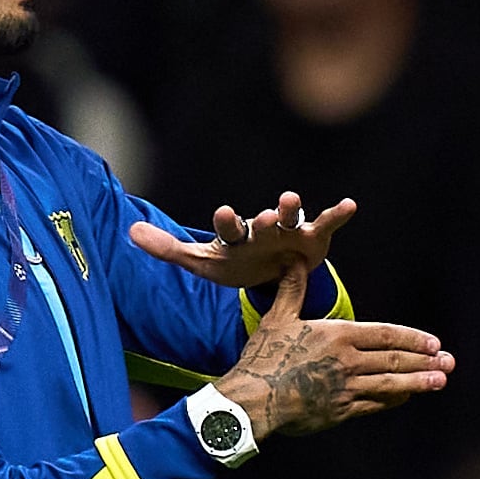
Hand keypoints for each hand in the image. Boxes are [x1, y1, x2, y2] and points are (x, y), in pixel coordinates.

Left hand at [129, 191, 356, 292]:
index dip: (227, 222)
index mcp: (236, 236)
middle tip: (266, 216)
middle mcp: (262, 229)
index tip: (224, 214)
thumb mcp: (202, 263)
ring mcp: (289, 232)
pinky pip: (326, 224)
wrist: (267, 276)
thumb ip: (169, 248)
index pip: (228, 228)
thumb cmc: (233, 265)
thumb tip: (129, 231)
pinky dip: (338, 214)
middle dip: (264, 219)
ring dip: (294, 209)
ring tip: (293, 202)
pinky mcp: (314, 239)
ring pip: (293, 217)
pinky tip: (350, 206)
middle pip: (262, 221)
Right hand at [210, 260, 451, 437]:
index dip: (412, 338)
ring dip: (419, 381)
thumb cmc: (263, 358)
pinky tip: (407, 395)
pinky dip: (393, 399)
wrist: (252, 401)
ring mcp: (346, 388)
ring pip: (391, 383)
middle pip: (395, 359)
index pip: (385, 335)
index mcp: (338, 335)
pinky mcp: (340, 411)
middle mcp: (348, 361)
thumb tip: (296, 257)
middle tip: (449, 361)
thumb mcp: (278, 318)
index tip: (433, 342)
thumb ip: (293, 289)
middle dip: (425, 360)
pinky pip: (374, 404)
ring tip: (441, 380)